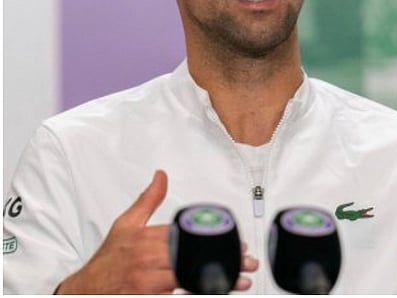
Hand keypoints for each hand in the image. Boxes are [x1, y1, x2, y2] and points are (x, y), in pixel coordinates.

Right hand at [56, 170, 259, 293]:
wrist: (85, 289)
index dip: (215, 239)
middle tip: (246, 263)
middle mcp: (148, 262)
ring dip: (218, 282)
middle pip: (193, 259)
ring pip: (190, 281)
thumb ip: (148, 200)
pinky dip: (197, 295)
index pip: (188, 236)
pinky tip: (214, 295)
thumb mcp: (126, 224)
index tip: (237, 242)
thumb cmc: (108, 259)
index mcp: (147, 240)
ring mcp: (148, 285)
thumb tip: (161, 175)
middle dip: (223, 260)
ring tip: (240, 282)